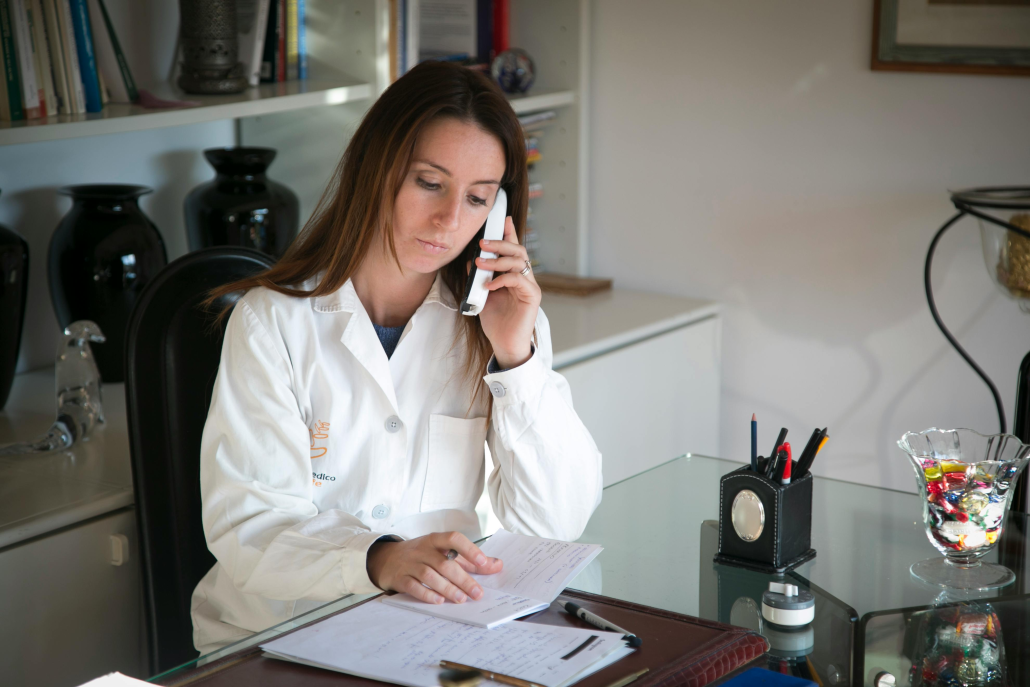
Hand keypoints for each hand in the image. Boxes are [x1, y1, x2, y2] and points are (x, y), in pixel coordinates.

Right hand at [367, 531, 502, 603]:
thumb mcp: (444, 552)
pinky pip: (413, 586)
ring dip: (447, 588)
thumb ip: (470, 559)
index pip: (453, 538)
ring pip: (430, 575)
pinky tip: (439, 601)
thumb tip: (497, 565)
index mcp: (436, 540)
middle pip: (445, 563)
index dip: (469, 549)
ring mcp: (410, 563)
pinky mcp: (400, 578)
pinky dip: (427, 594)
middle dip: (463, 579)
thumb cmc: (422, 555)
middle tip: (477, 593)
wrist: (387, 559)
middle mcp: (423, 549)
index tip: (482, 562)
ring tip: (461, 599)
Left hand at [476, 217, 540, 368]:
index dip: (509, 232)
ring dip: (497, 260)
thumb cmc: (495, 320)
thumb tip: (471, 260)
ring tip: (480, 263)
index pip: (513, 248)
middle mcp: (524, 277)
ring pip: (519, 261)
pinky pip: (518, 279)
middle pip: (518, 250)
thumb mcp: (482, 294)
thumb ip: (479, 277)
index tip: (502, 218)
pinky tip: (489, 285)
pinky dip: (502, 279)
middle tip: (482, 242)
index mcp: (514, 274)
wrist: (504, 343)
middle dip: (500, 243)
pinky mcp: (532, 296)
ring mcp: (530, 286)